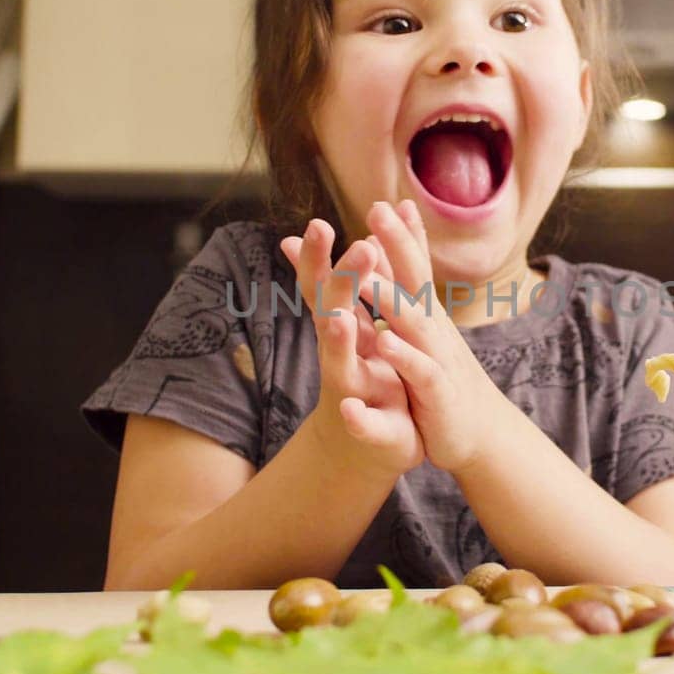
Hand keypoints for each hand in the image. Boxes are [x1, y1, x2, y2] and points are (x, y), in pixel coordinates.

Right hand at [279, 219, 423, 478]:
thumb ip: (339, 283)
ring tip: (340, 319)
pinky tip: (349, 410)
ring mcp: (353, 393)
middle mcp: (342, 356)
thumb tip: (301, 238)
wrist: (368, 451)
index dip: (318, 258)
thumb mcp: (353, 327)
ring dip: (338, 342)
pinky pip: (363, 424)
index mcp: (345, 329)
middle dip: (342, 282)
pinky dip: (356, 417)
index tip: (317, 223)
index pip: (326, 285)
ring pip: (340, 365)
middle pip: (332, 313)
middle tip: (359, 248)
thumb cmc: (365, 379)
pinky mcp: (373, 429)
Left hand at [352, 200, 513, 474]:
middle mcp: (435, 329)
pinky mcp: (438, 393)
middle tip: (377, 209)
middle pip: (416, 279)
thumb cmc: (440, 376)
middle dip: (398, 244)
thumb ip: (401, 292)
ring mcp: (438, 358)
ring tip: (367, 274)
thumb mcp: (421, 333)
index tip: (384, 199)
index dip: (401, 233)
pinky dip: (402, 357)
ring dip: (391, 297)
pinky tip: (383, 341)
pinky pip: (420, 372)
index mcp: (425, 315)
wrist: (477, 433)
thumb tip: (380, 252)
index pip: (414, 266)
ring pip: (415, 323)